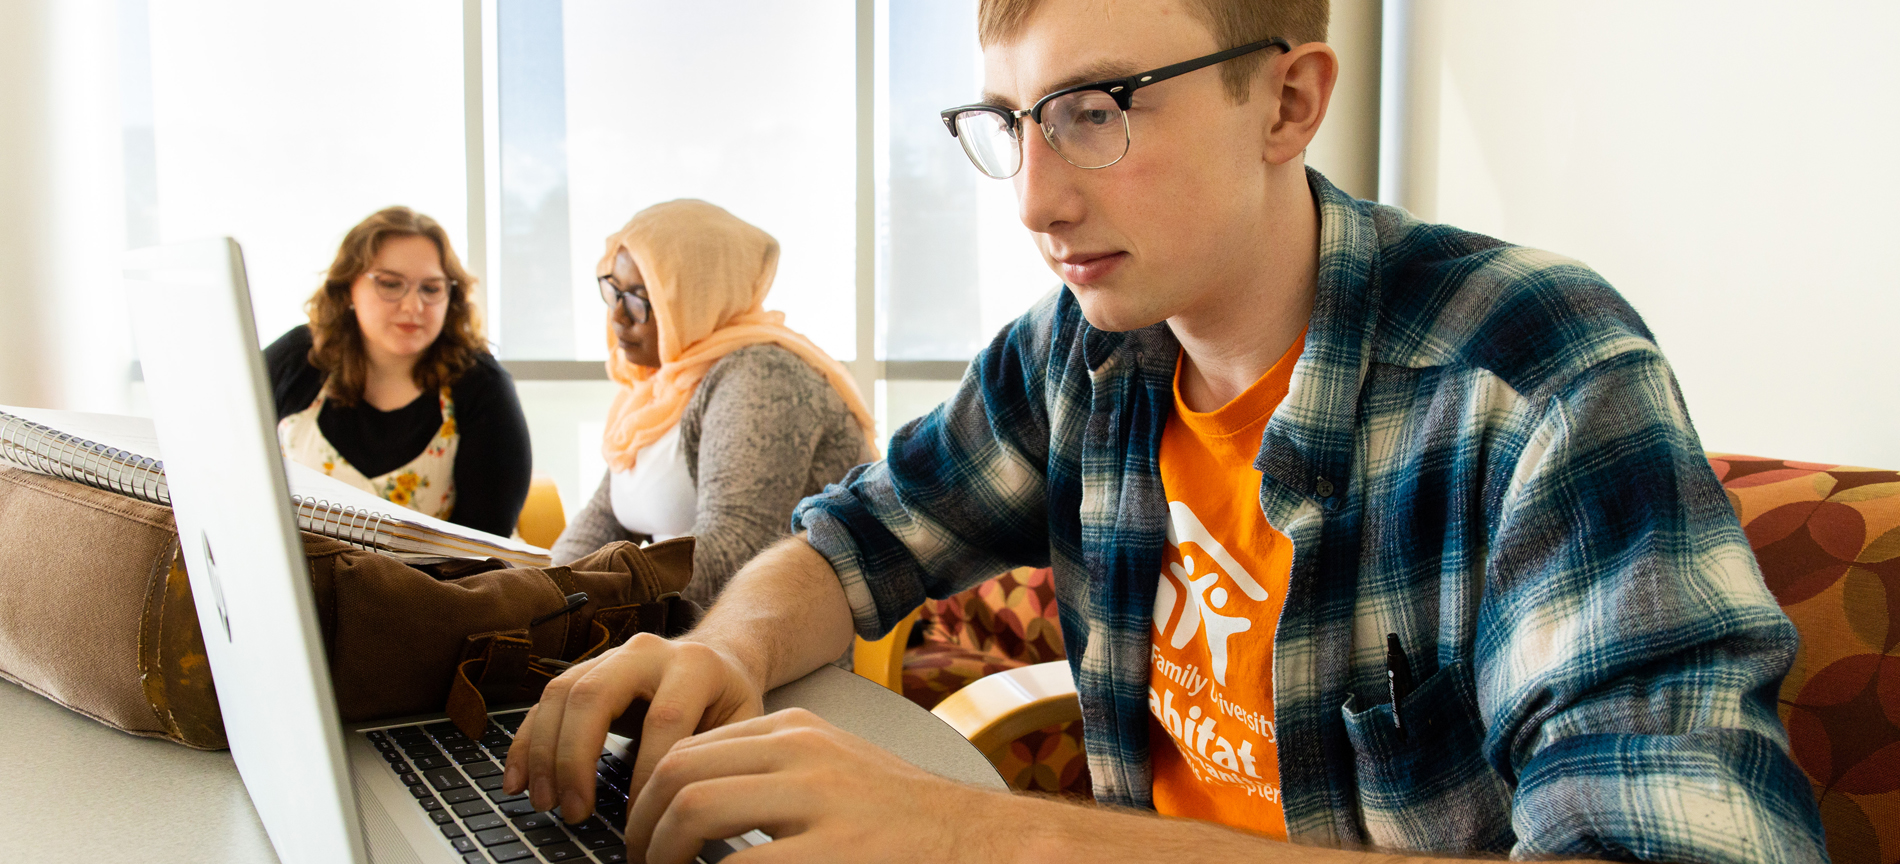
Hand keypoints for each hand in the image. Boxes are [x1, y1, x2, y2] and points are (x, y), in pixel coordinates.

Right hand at [502, 632, 765, 819]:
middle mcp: (647, 652)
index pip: (664, 719)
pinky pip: (544, 703)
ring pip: (561, 695)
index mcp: (695, 664)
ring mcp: (611, 657)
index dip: (648, 775)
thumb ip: (715, 757)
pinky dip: (524, 743)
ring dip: (544, 754)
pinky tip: (518, 780)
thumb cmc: (728, 702)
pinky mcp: (584, 671)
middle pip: (595, 695)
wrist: (718, 659)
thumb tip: (683, 810)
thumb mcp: (742, 724)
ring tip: (545, 803)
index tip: (641, 822)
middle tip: (574, 812)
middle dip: (576, 759)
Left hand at [626, 707, 1003, 863]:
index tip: (641, 833)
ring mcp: (820, 800)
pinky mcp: (834, 852)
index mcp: (798, 731)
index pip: (690, 748)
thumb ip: (770, 776)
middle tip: (638, 862)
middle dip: (641, 825)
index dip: (647, 795)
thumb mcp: (832, 772)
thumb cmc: (900, 819)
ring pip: (696, 808)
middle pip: (679, 772)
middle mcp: (804, 752)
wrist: (976, 840)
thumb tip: (690, 804)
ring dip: (659, 851)